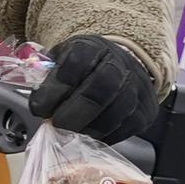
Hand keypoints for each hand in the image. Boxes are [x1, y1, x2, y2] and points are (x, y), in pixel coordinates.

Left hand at [31, 36, 164, 144]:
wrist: (119, 67)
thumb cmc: (82, 68)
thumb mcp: (60, 61)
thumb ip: (47, 77)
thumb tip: (39, 104)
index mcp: (92, 47)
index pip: (75, 62)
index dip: (55, 88)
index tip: (39, 107)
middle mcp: (120, 64)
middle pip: (101, 88)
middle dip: (74, 112)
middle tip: (57, 124)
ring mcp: (138, 87)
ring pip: (116, 112)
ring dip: (88, 128)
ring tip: (70, 133)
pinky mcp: (146, 111)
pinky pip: (126, 128)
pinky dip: (103, 136)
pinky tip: (88, 136)